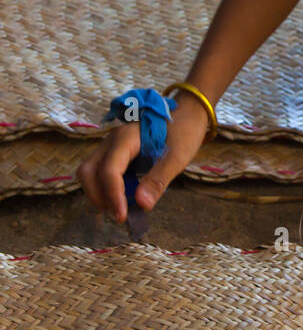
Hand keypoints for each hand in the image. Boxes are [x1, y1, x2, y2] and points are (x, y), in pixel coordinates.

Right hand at [76, 94, 210, 223]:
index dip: (112, 196)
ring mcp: (110, 147)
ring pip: (89, 172)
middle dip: (98, 196)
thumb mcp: (177, 156)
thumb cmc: (184, 130)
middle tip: (119, 214)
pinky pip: (99, 172)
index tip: (122, 216)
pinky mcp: (114, 154)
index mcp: (127, 138)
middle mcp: (112, 141)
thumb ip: (158, 179)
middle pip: (88, 171)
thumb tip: (141, 205)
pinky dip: (105, 188)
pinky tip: (124, 198)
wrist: (187, 113)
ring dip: (98, 193)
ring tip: (121, 208)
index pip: (109, 170)